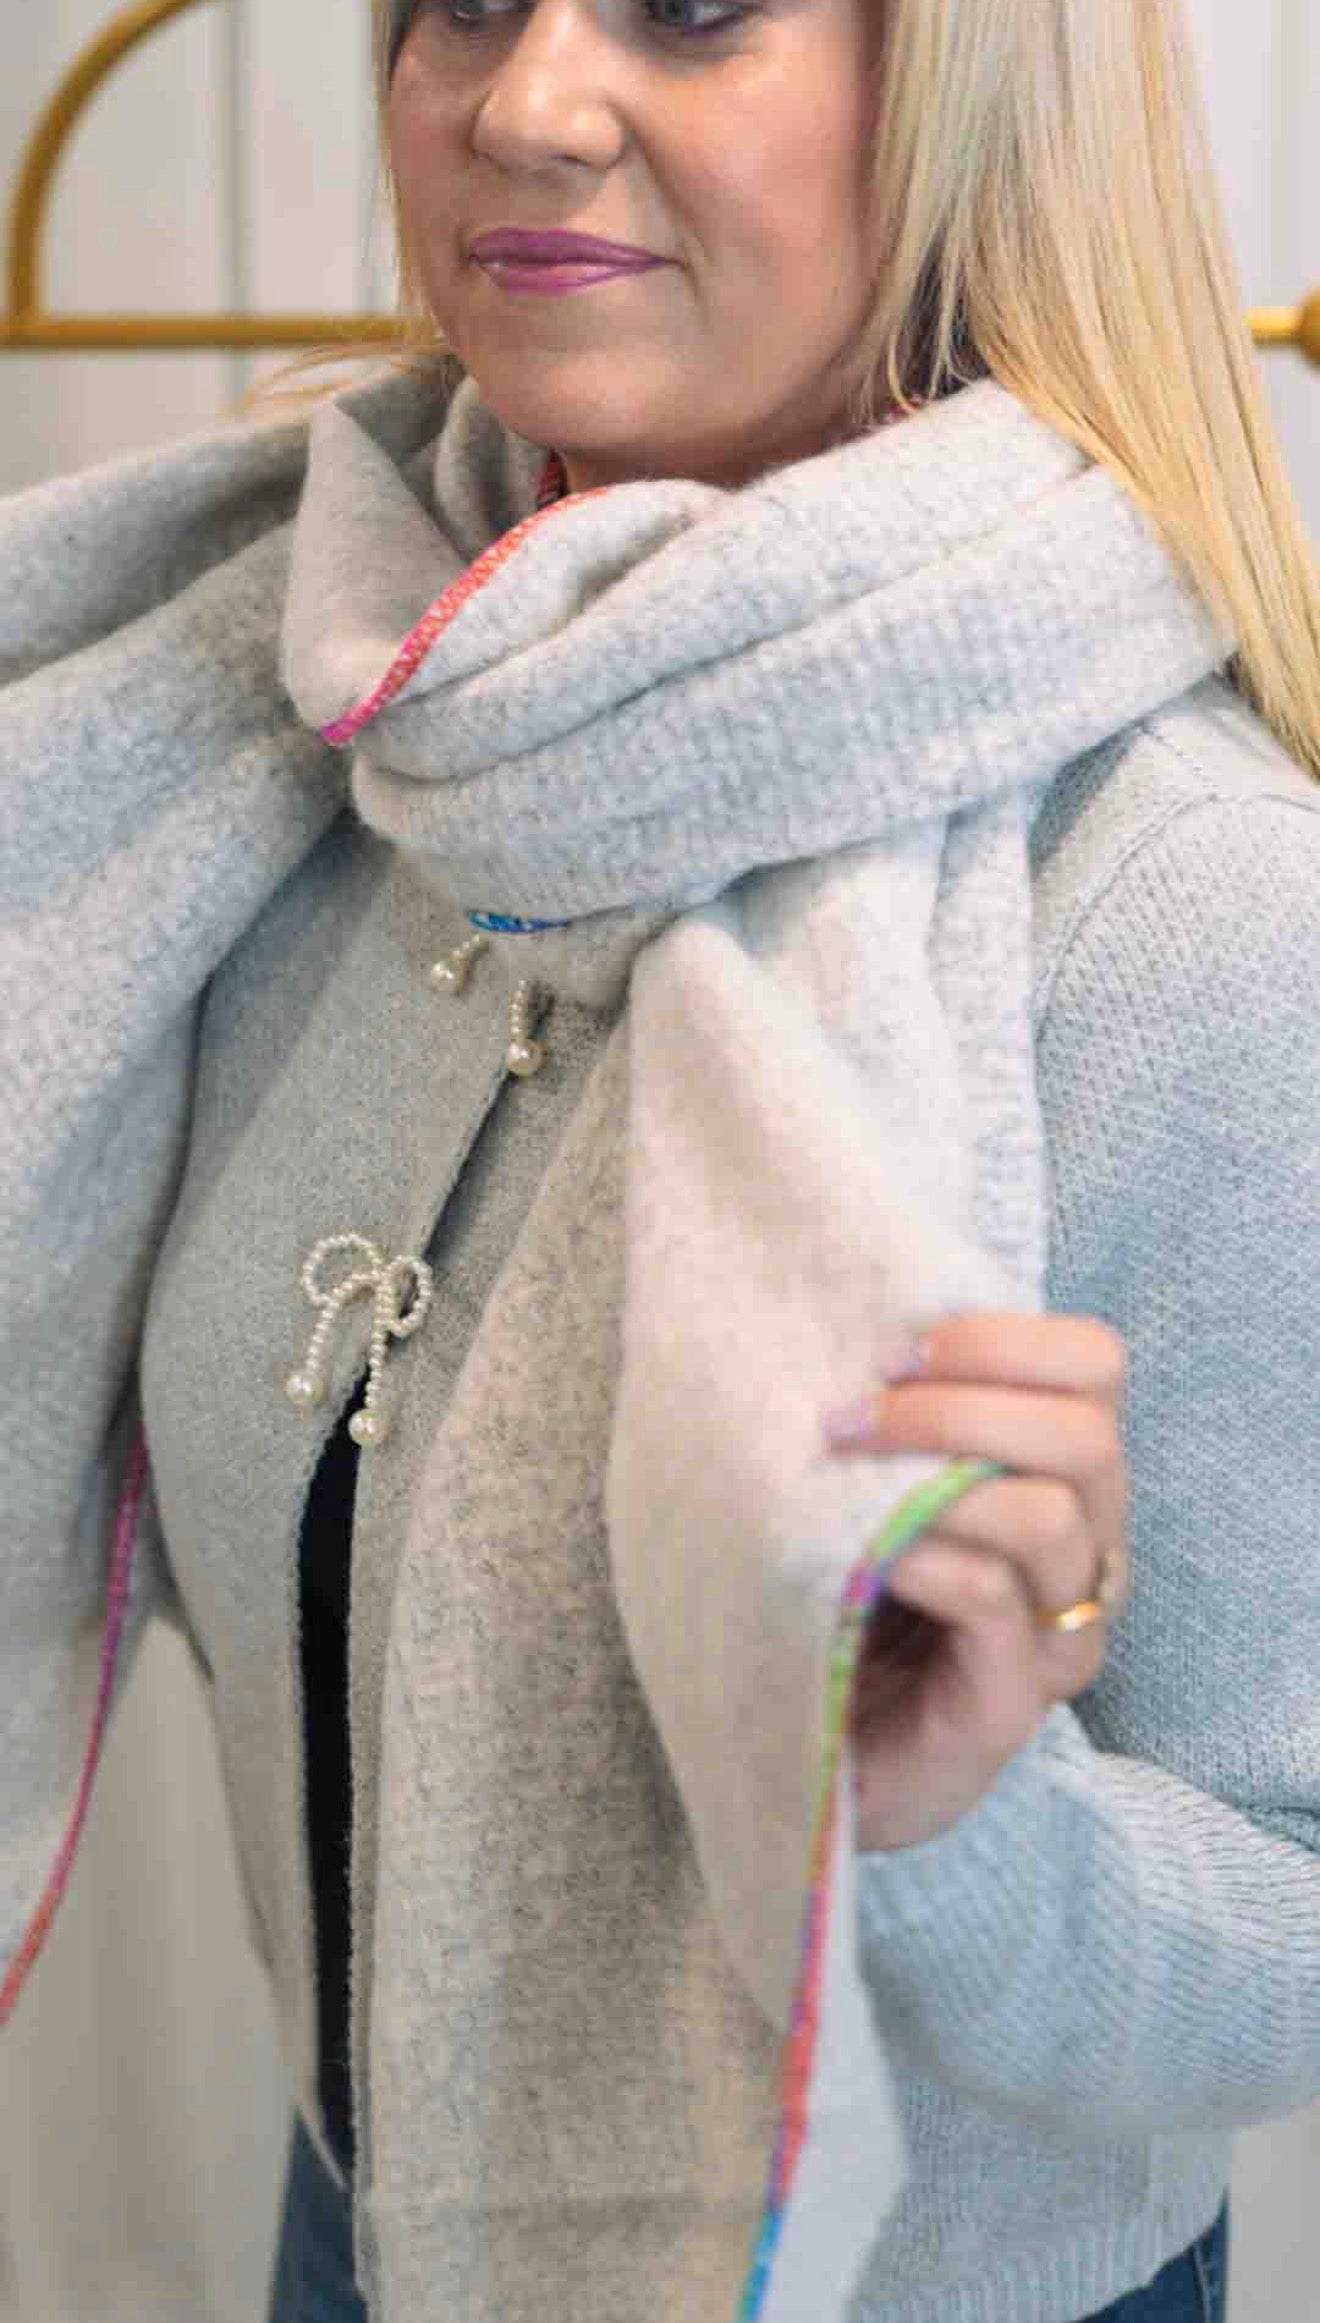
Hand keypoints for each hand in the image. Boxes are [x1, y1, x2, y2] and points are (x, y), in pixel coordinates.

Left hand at [825, 1310, 1129, 1850]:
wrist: (803, 1740)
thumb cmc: (838, 1588)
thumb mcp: (872, 1479)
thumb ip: (895, 1409)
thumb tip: (843, 1314)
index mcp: (1065, 1476)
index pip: (1094, 1366)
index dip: (1003, 1338)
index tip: (893, 1349)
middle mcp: (1088, 1552)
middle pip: (1087, 1436)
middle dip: (959, 1405)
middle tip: (852, 1417)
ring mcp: (1056, 1635)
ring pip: (1052, 1518)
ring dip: (938, 1479)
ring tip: (842, 1479)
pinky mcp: (1010, 1705)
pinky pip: (994, 1602)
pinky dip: (925, 1557)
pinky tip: (862, 1557)